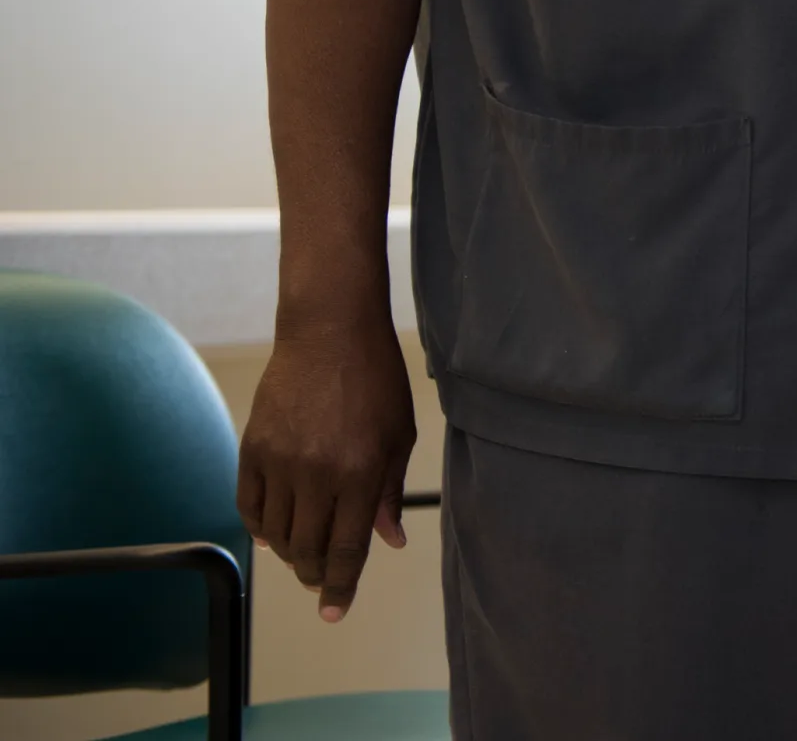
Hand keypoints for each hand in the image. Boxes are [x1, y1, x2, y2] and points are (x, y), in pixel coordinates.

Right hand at [237, 313, 416, 620]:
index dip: (340, 587)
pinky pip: (249, 505)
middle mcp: (317, 473)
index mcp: (360, 472)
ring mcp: (280, 461)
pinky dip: (260, 527)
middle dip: (314, 575)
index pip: (346, 548)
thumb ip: (389, 492)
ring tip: (302, 555)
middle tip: (320, 583)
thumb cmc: (376, 381)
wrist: (329, 332)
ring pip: (276, 533)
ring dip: (289, 553)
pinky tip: (273, 531)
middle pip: (307, 549)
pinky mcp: (252, 448)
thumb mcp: (400, 435)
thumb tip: (388, 542)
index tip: (335, 613)